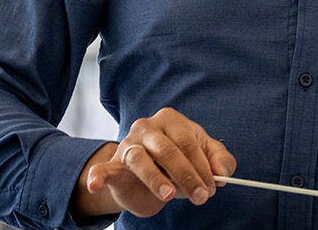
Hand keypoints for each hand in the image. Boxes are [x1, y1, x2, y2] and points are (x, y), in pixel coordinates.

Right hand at [75, 108, 235, 218]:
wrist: (149, 180)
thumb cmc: (179, 163)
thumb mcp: (205, 159)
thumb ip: (220, 161)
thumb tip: (222, 172)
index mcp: (171, 120)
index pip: (188, 142)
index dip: (203, 167)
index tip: (212, 188)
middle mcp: (147, 127)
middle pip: (167, 150)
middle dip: (187, 176)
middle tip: (201, 197)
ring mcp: (128, 144)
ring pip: (141, 160)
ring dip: (157, 180)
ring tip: (169, 196)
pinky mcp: (114, 164)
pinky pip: (105, 169)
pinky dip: (98, 176)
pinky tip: (95, 183)